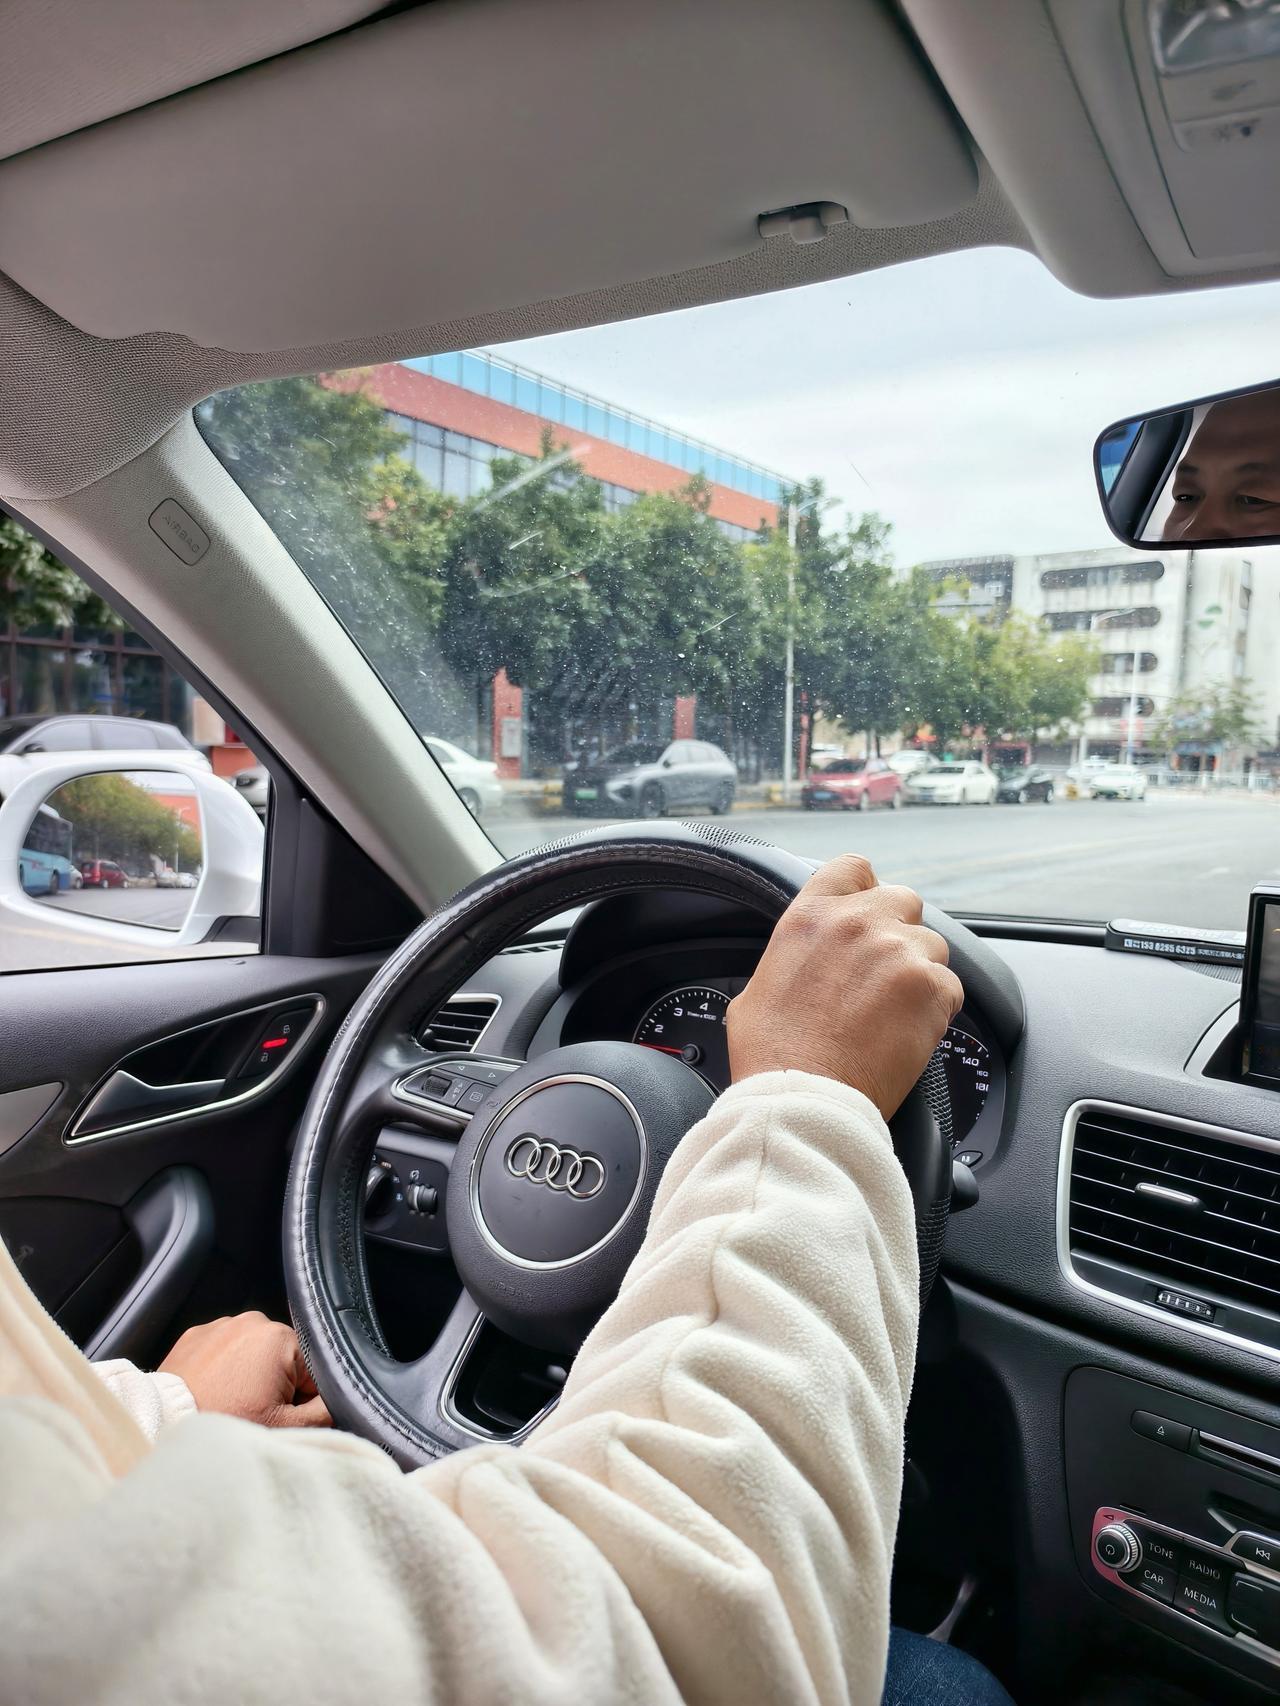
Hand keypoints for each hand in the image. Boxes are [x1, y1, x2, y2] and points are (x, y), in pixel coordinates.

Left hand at [159, 1311, 330, 1428]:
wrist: (165, 1431)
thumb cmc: (228, 1427)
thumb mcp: (289, 1428)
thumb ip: (325, 1410)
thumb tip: (339, 1401)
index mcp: (279, 1336)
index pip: (313, 1370)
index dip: (303, 1400)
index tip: (280, 1419)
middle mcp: (250, 1321)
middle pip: (283, 1361)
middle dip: (275, 1387)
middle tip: (253, 1415)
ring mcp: (218, 1326)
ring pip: (252, 1356)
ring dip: (248, 1378)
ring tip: (229, 1406)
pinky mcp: (193, 1337)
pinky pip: (222, 1354)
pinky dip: (222, 1373)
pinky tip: (213, 1395)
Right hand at [727, 854, 961, 1116]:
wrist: (804, 1099)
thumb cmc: (774, 1055)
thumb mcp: (758, 987)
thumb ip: (792, 957)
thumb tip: (802, 964)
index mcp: (812, 916)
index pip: (853, 868)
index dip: (864, 889)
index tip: (866, 912)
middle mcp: (858, 923)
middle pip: (904, 900)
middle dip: (899, 931)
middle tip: (883, 971)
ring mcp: (900, 953)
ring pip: (932, 945)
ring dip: (919, 972)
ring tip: (893, 1013)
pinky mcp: (932, 989)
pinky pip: (950, 988)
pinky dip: (937, 1010)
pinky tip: (907, 1034)